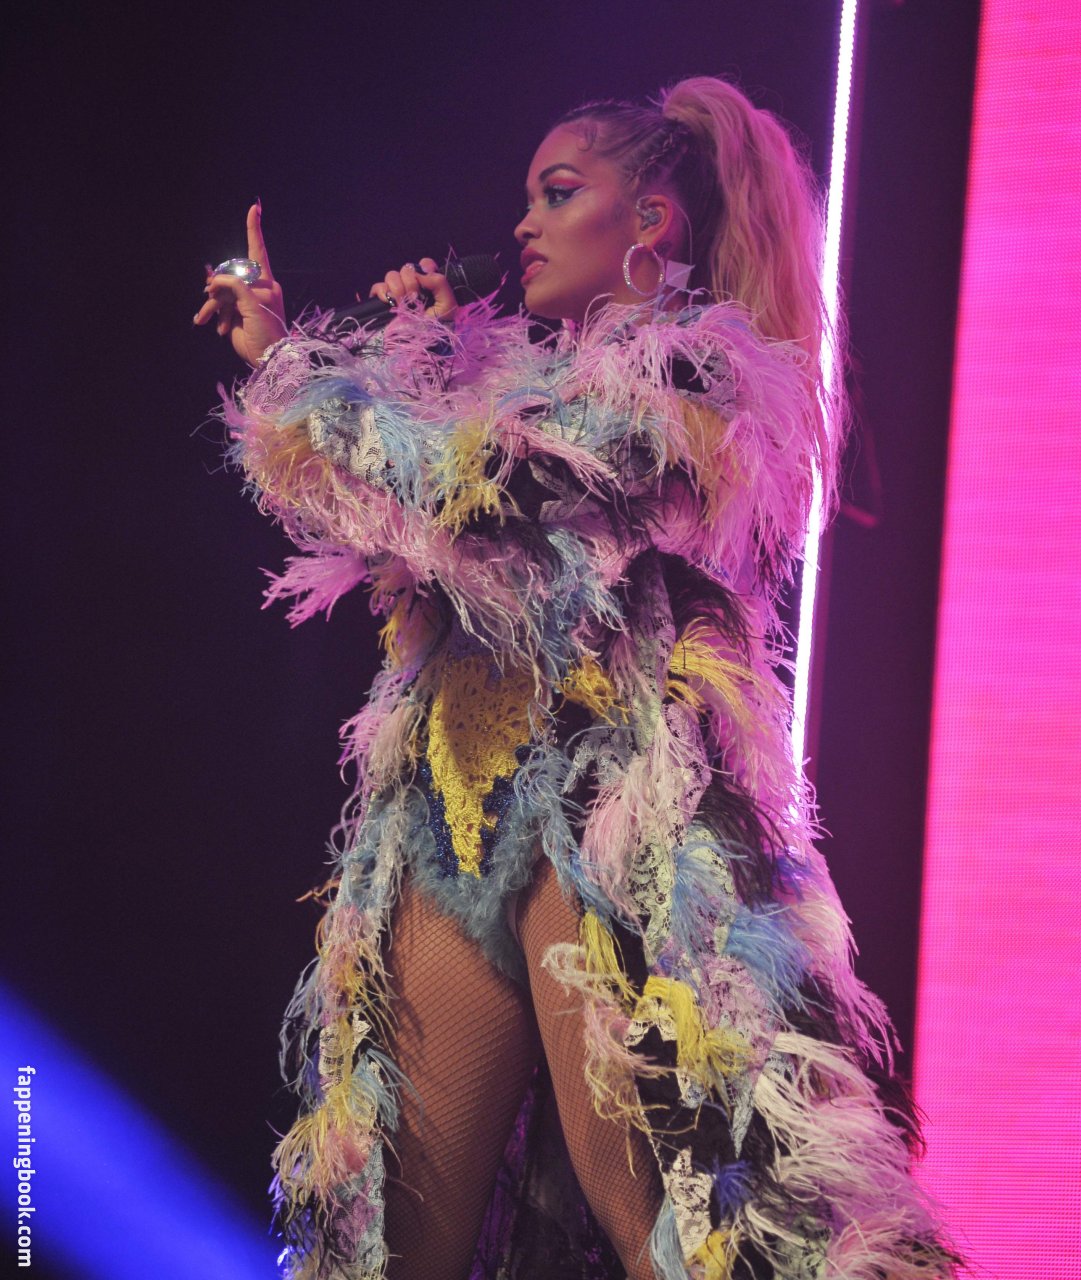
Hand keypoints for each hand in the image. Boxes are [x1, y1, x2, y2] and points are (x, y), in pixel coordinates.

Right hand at [193, 203, 286, 365]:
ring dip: (211, 305)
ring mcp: (245, 300)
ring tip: (204, 317)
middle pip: (229, 275)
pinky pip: (218, 305)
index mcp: (266, 282)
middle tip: (209, 295)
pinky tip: (207, 322)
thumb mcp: (253, 306)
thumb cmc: (268, 332)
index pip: (257, 250)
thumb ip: (236, 286)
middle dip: (217, 287)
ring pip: (220, 292)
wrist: (266, 358)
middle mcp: (256, 288)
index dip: (253, 229)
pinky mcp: (235, 312)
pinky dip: (212, 313)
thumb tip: (217, 278)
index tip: (255, 206)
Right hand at [370, 258, 456, 321]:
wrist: (421, 344)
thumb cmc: (437, 327)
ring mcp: (397, 292)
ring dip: (398, 288)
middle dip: (411, 282)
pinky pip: (378, 287)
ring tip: (403, 304)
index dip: (425, 268)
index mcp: (428, 284)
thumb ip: (440, 282)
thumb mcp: (448, 305)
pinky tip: (390, 302)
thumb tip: (422, 271)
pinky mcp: (383, 300)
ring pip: (391, 275)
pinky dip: (383, 292)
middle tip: (416, 298)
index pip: (424, 264)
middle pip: (407, 268)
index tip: (427, 282)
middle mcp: (412, 285)